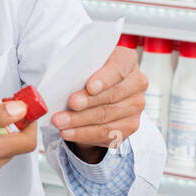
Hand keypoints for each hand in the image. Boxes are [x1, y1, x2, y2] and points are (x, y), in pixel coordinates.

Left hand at [50, 45, 145, 162]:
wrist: (95, 94)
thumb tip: (60, 83)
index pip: (119, 68)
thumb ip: (77, 68)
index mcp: (126, 61)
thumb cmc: (86, 74)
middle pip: (112, 96)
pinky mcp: (130, 125)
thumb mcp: (81, 64)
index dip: (105, 78)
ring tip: (60, 122)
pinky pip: (108, 134)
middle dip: (87, 103)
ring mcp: (135, 106)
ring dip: (80, 122)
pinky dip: (85, 134)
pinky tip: (69, 133)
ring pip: (107, 117)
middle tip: (69, 106)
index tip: (90, 87)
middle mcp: (136, 83)